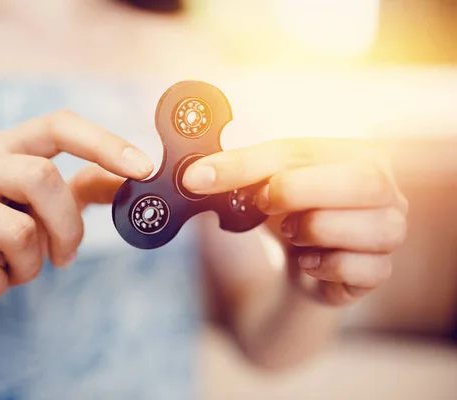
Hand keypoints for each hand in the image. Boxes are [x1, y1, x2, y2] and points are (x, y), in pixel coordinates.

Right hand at [0, 110, 150, 335]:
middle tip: (65, 257)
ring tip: (10, 268)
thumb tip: (134, 179)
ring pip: (18, 231)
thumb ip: (82, 190)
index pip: (57, 125)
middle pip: (41, 177)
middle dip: (66, 228)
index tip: (144, 169)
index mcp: (3, 148)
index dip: (103, 143)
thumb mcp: (41, 212)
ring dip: (28, 266)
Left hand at [183, 138, 406, 305]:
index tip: (203, 177)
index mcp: (356, 153)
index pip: (303, 150)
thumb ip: (236, 174)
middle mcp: (385, 188)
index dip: (250, 165)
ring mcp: (390, 230)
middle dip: (301, 192)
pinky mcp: (379, 270)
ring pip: (376, 228)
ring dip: (318, 230)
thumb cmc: (292, 211)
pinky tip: (309, 261)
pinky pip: (368, 270)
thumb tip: (195, 176)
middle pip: (364, 182)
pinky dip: (330, 266)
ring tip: (292, 233)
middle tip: (266, 204)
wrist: (304, 259)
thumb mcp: (264, 186)